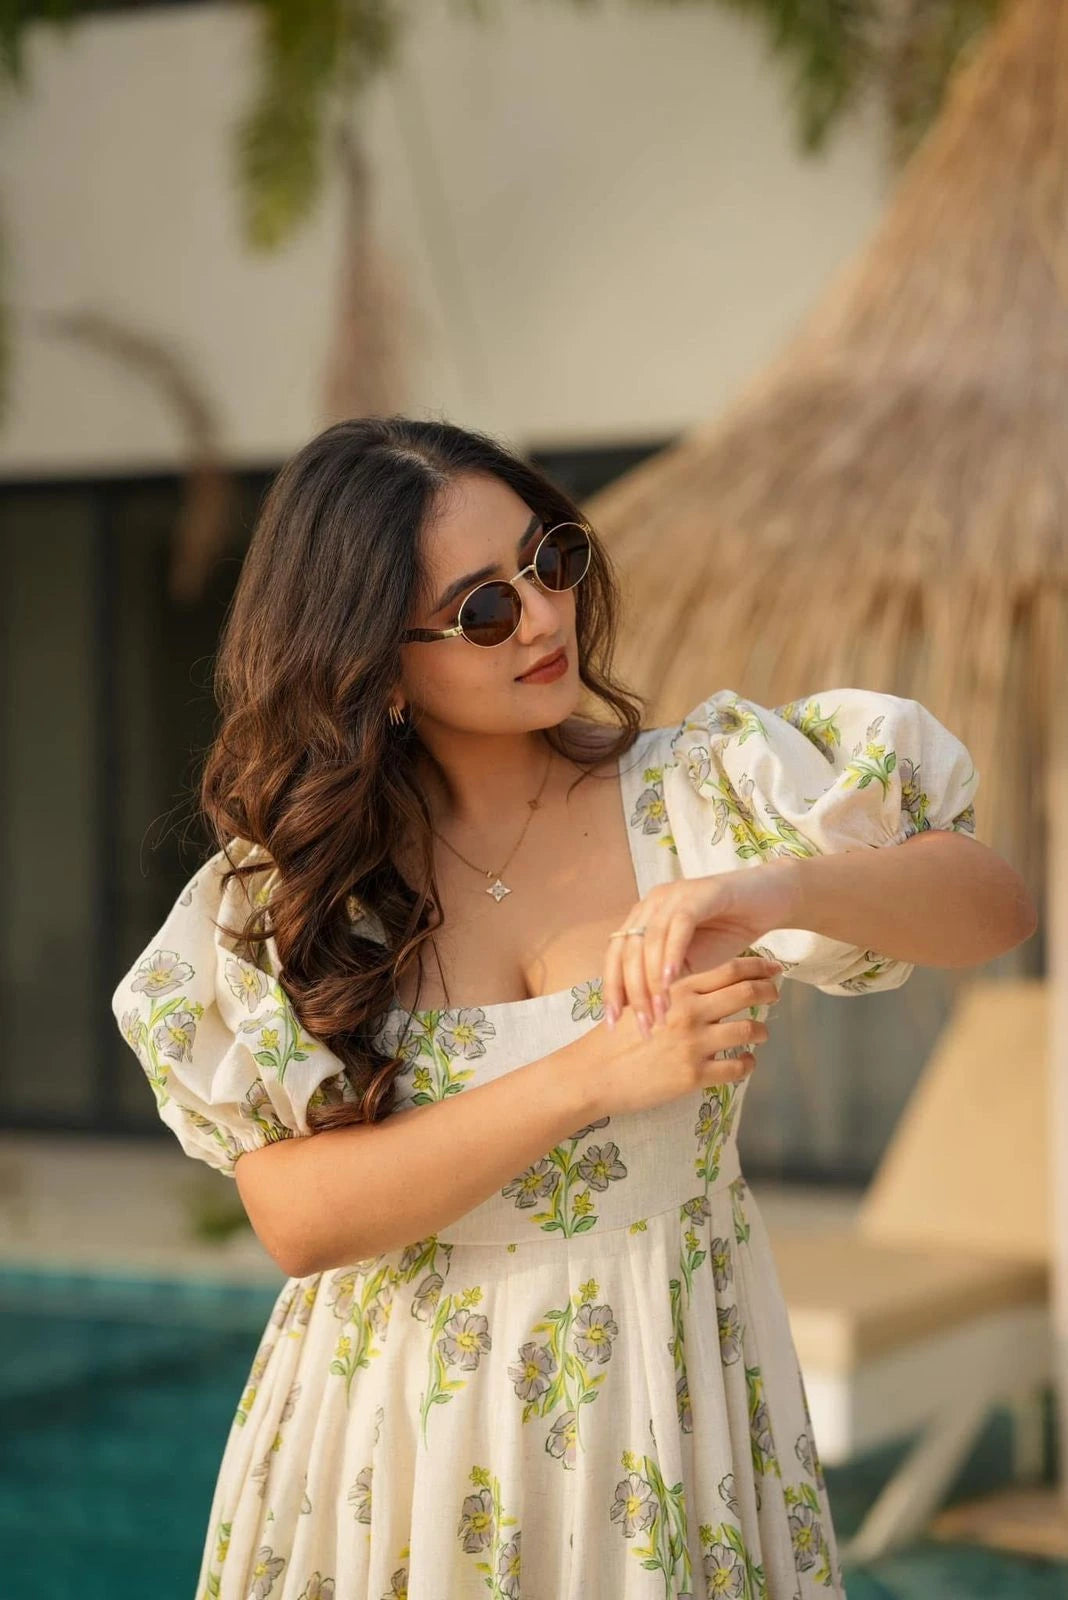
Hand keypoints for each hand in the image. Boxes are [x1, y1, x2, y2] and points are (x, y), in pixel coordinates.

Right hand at [582, 955, 783, 1117]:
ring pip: (749, 1030)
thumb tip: (694, 983)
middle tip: (775, 993)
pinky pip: (737, 1067)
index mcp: (676, 989)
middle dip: (768, 991)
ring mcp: (694, 1044)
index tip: (772, 967)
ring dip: (761, 1031)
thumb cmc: (610, 1036)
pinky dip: (748, 1064)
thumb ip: (669, 989)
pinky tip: (745, 1062)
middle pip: (746, 993)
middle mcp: (690, 1012)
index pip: (729, 970)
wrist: (592, 1073)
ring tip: (760, 1033)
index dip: (757, 966)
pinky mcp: (694, 1076)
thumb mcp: (639, 999)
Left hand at [603, 861, 797, 1033]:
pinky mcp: (697, 893)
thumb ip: (667, 980)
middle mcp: (651, 904)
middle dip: (631, 992)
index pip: (616, 956)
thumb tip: (642, 1016)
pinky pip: (678, 926)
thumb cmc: (729, 932)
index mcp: (643, 919)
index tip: (611, 1023)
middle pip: (627, 951)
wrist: (771, 901)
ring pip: (650, 941)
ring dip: (652, 980)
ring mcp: (672, 895)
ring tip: (659, 1013)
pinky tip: (672, 982)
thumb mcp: (692, 963)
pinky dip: (672, 954)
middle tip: (641, 1026)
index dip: (612, 989)